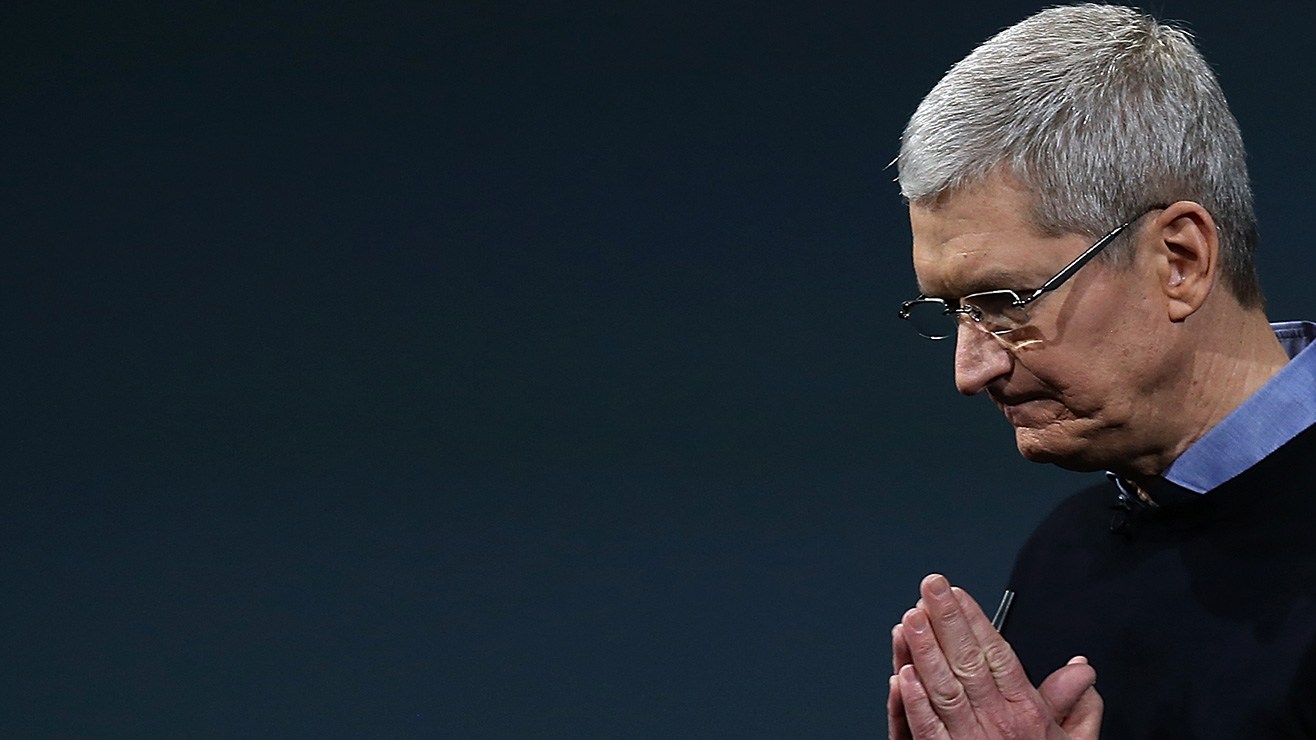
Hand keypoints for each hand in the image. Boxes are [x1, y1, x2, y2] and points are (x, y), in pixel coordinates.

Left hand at [886, 574, 1101, 739]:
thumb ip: (1075, 703)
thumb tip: (1082, 667)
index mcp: (1027, 712)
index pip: (998, 655)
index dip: (976, 622)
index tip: (957, 593)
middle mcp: (999, 723)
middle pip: (969, 663)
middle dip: (948, 621)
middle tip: (930, 586)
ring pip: (944, 689)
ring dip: (925, 652)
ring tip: (911, 618)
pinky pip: (928, 729)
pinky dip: (914, 702)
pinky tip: (902, 674)